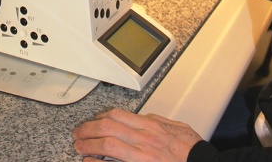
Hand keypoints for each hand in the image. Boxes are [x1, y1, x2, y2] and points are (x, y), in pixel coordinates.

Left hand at [73, 108, 201, 161]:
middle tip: (78, 133)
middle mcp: (144, 139)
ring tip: (80, 146)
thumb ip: (158, 122)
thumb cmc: (192, 151)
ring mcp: (142, 155)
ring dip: (89, 144)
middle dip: (89, 129)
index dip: (101, 118)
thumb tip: (144, 118)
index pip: (118, 116)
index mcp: (151, 126)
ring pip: (108, 145)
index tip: (93, 122)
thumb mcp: (177, 128)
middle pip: (108, 127)